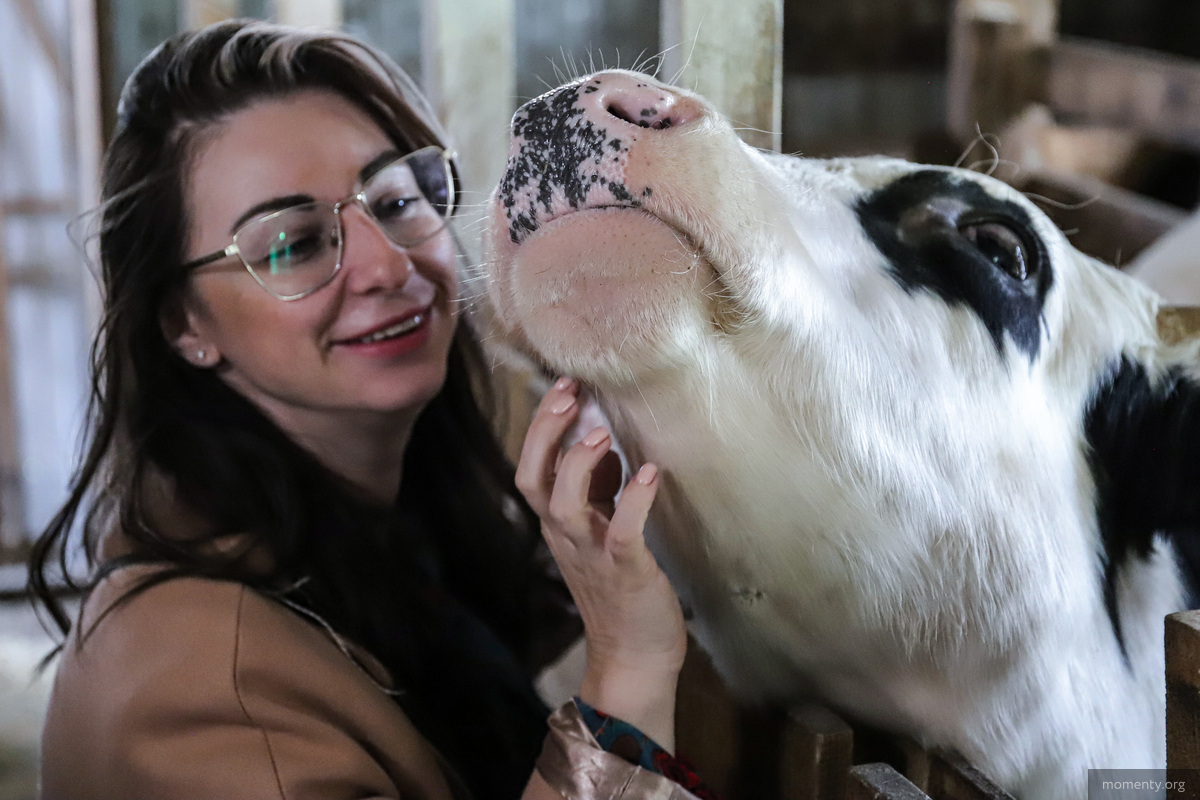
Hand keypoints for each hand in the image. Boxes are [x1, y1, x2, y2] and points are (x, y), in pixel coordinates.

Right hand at [515, 377, 686, 749]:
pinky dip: (634, 500)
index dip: (541, 427)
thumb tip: (602, 440)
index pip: (531, 469)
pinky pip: (623, 532)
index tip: (563, 386)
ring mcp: (592, 554)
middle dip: (546, 433)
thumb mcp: (600, 532)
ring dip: (579, 463)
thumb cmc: (621, 589)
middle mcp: (566, 537)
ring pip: (563, 504)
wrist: (634, 656)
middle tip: (568, 392)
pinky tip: (651, 473)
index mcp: (558, 526)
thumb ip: (596, 491)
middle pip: (533, 478)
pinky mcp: (626, 571)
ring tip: (602, 430)